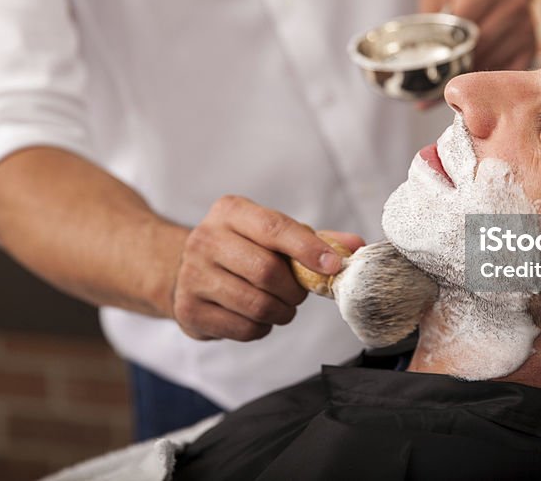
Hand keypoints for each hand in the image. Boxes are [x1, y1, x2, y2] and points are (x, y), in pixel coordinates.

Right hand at [171, 195, 362, 340]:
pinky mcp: (188, 310)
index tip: (332, 266)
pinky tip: (256, 316)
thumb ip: (317, 240)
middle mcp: (205, 239)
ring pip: (256, 304)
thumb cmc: (244, 250)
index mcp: (231, 212)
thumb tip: (356, 246)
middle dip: (294, 290)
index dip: (307, 249)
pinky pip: (243, 328)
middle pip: (266, 271)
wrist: (185, 270)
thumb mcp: (275, 235)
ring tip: (280, 306)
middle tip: (299, 293)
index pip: (274, 228)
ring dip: (282, 312)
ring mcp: (192, 275)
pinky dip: (261, 327)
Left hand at [419, 0, 536, 71]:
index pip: (465, 24)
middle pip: (480, 46)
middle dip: (458, 65)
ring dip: (473, 76)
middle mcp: (513, 5)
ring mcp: (526, 27)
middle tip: (441, 81)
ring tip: (457, 81)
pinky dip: (490, 82)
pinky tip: (477, 83)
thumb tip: (413, 64)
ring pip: (494, 62)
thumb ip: (427, 19)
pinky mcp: (532, 46)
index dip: (447, 47)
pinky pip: (508, 73)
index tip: (431, 67)